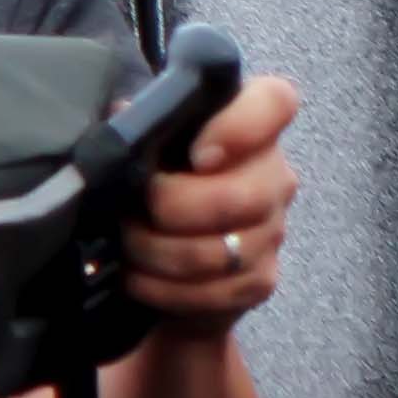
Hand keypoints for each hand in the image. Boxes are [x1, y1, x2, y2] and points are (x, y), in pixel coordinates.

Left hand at [121, 73, 297, 327]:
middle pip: (239, 196)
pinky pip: (216, 292)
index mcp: (252, 123)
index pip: (275, 104)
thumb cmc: (158, 178)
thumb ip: (141, 119)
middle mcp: (273, 174)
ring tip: (127, 247)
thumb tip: (122, 116)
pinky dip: (167, 290)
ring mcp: (272, 229)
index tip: (197, 155)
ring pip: (220, 252)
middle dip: (171, 209)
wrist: (168, 250)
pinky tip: (141, 278)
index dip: (240, 128)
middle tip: (131, 213)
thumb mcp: (147, 139)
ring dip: (158, 253)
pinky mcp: (260, 279)